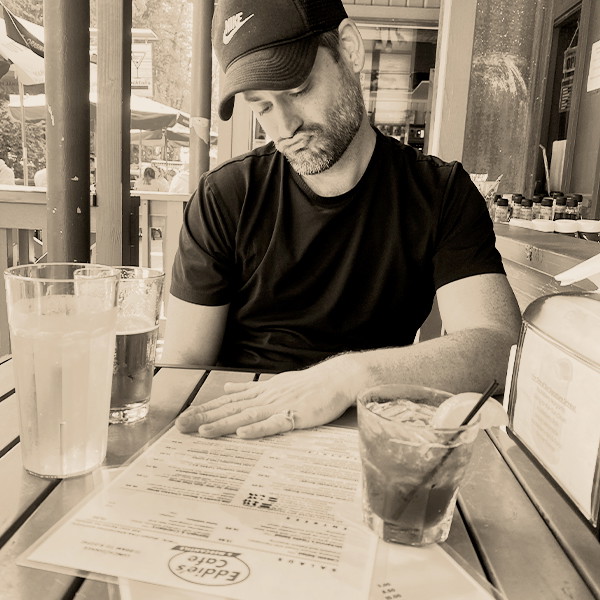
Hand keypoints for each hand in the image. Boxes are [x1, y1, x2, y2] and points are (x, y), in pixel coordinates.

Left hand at [175, 354, 368, 438]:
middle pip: (230, 408)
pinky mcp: (296, 415)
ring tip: (202, 432)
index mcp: (260, 392)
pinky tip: (243, 434)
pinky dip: (258, 429)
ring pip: (246, 416)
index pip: (227, 401)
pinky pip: (275, 424)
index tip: (184, 417)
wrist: (336, 379)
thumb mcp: (275, 383)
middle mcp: (265, 397)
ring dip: (224, 424)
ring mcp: (280, 406)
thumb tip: (229, 387)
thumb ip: (251, 388)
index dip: (204, 409)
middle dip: (204, 417)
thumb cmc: (308, 384)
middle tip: (180, 427)